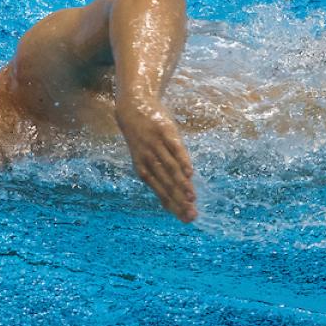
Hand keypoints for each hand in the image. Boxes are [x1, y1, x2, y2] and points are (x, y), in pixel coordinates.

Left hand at [115, 96, 195, 221]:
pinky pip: (175, 149)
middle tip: (192, 215)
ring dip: (182, 184)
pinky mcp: (165, 131)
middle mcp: (149, 159)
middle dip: (180, 201)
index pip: (161, 193)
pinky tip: (190, 173)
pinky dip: (182, 161)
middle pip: (166, 185)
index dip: (174, 206)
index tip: (186, 219)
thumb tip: (178, 191)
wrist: (133, 106)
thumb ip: (160, 173)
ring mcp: (156, 145)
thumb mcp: (147, 155)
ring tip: (192, 198)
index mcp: (144, 169)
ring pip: (171, 169)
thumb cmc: (144, 136)